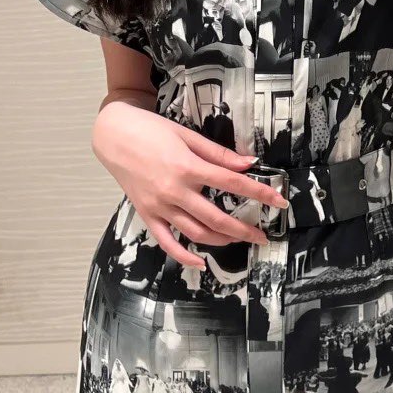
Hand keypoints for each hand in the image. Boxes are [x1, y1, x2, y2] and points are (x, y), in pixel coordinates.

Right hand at [92, 101, 287, 267]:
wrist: (113, 135)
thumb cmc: (151, 130)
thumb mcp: (188, 136)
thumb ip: (218, 153)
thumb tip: (248, 164)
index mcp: (189, 167)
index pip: (233, 184)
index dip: (260, 193)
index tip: (280, 201)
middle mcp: (175, 191)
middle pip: (218, 218)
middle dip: (245, 229)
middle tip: (263, 235)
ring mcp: (160, 206)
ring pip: (196, 233)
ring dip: (222, 241)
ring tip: (239, 240)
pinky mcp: (147, 215)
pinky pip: (167, 242)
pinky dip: (183, 256)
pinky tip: (199, 262)